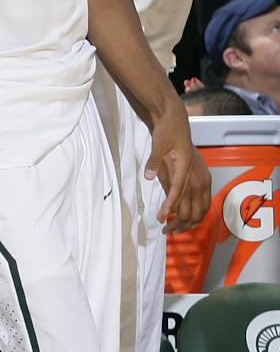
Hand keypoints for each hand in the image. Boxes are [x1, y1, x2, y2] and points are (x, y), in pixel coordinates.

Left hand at [145, 109, 211, 233]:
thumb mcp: (158, 144)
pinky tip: (184, 220)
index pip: (179, 190)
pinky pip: (203, 202)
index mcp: (187, 167)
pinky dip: (195, 213)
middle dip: (179, 221)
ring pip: (201, 208)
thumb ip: (154, 162)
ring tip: (172, 229)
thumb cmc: (167, 132)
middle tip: (164, 230)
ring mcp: (203, 178)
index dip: (170, 205)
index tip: (162, 218)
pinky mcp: (203, 179)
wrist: (177, 122)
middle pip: (192, 205)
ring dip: (188, 221)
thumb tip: (148, 177)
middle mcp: (199, 176)